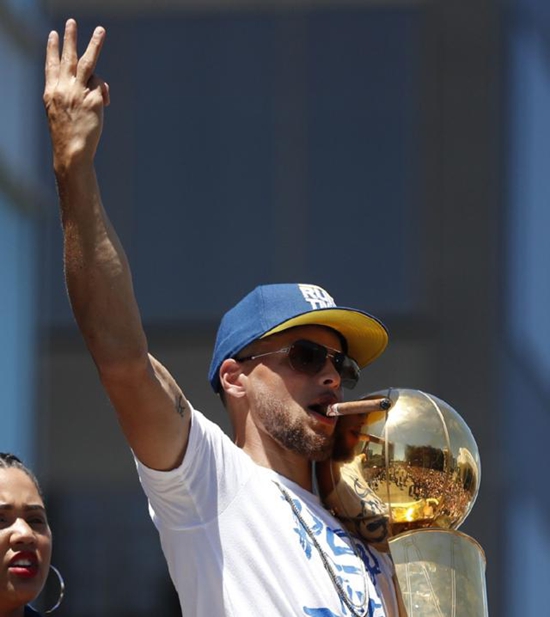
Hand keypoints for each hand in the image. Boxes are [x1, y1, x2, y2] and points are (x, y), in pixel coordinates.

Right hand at [43, 18, 109, 172]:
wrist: (72, 152)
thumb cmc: (67, 137)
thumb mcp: (61, 114)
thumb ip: (74, 96)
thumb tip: (100, 89)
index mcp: (51, 92)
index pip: (51, 65)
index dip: (52, 49)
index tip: (53, 34)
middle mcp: (63, 89)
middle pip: (68, 58)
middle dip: (70, 39)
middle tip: (71, 22)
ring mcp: (78, 93)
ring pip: (88, 63)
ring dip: (94, 44)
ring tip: (100, 30)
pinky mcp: (93, 100)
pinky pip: (101, 87)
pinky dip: (104, 92)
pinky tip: (105, 102)